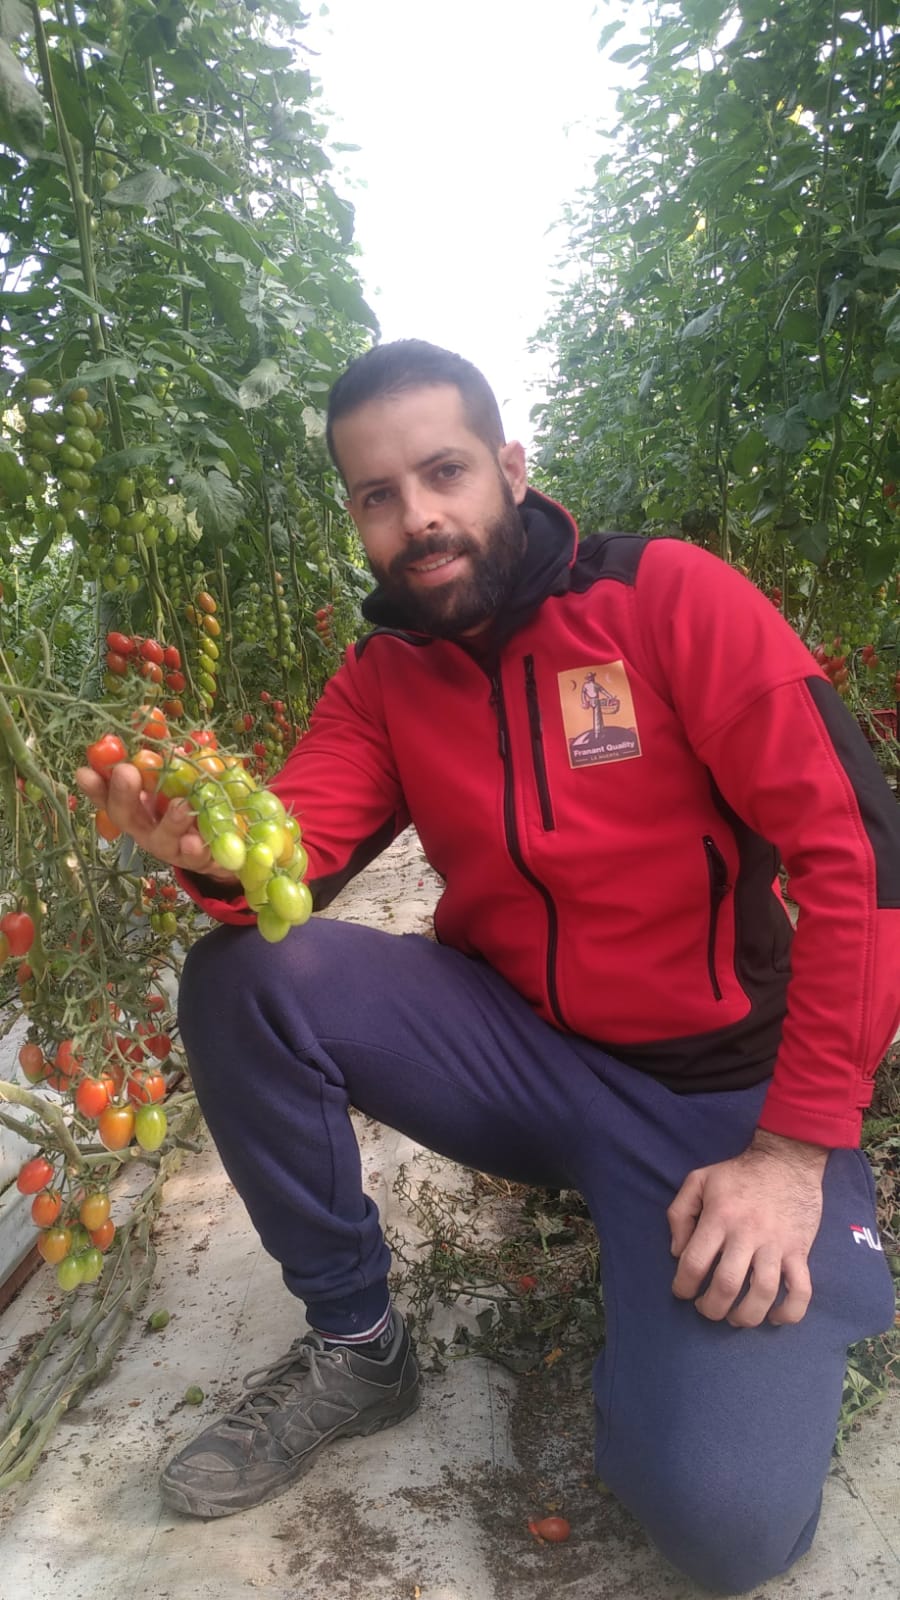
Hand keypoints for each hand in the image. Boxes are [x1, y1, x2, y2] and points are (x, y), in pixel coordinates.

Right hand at [75, 760, 237, 883]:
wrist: (227, 844)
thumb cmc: (192, 801)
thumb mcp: (177, 773)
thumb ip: (162, 749)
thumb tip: (146, 713)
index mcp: (138, 805)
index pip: (108, 796)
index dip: (95, 786)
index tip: (84, 771)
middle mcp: (147, 828)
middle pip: (127, 816)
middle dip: (124, 795)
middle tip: (126, 772)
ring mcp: (171, 847)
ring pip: (163, 838)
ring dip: (170, 822)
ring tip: (180, 805)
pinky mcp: (198, 859)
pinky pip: (196, 855)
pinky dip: (195, 848)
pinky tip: (196, 840)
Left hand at [668, 1130, 827, 1327]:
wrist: (787, 1161)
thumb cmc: (739, 1173)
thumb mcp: (698, 1180)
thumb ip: (679, 1213)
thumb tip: (677, 1252)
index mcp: (719, 1217)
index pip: (695, 1263)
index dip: (683, 1286)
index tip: (683, 1292)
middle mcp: (747, 1234)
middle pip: (727, 1285)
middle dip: (711, 1308)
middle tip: (707, 1308)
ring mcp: (776, 1245)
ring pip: (763, 1293)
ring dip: (746, 1316)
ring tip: (735, 1317)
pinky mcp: (800, 1251)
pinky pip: (801, 1290)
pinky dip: (789, 1313)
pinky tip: (774, 1317)